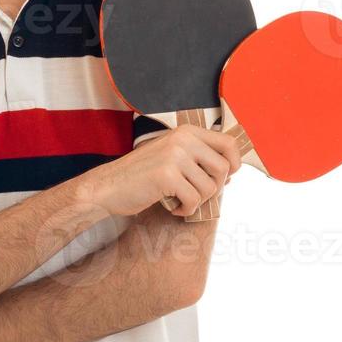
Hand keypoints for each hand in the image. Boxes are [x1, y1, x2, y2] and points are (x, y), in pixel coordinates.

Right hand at [83, 124, 241, 218]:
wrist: (107, 187)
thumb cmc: (141, 175)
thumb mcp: (171, 155)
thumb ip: (198, 156)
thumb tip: (232, 170)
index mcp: (186, 131)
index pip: (229, 143)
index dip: (234, 163)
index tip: (225, 178)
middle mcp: (183, 139)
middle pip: (224, 168)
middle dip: (214, 188)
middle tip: (195, 194)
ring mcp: (174, 156)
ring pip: (210, 188)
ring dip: (197, 201)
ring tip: (178, 200)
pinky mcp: (167, 176)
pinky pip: (194, 200)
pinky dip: (186, 210)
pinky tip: (172, 207)